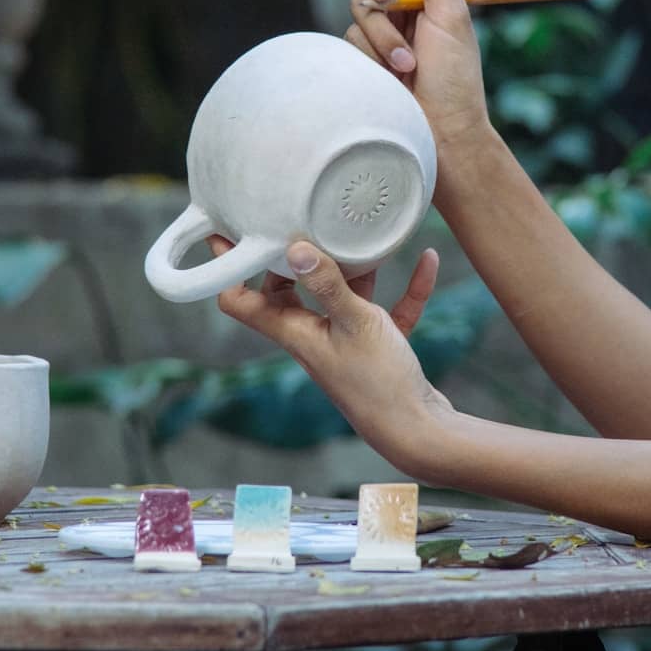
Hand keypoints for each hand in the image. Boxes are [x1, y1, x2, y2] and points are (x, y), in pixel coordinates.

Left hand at [209, 236, 452, 476]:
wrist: (421, 433)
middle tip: (295, 217)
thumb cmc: (381, 384)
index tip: (223, 226)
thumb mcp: (355, 323)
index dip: (227, 265)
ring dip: (352, 266)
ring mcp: (344, 341)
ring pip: (338, 294)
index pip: (240, 300)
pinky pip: (386, 308)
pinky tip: (427, 260)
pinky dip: (405, 286)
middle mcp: (312, 336)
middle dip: (290, 256)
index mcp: (293, 333)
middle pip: (285, 290)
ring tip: (360, 230)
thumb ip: (328, 286)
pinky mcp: (377, 346)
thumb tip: (294, 247)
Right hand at [345, 0, 490, 154]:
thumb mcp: (450, 13)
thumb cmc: (455, 79)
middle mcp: (403, 0)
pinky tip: (393, 80)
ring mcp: (380, 28)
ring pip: (359, 3)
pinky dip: (373, 57)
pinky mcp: (361, 55)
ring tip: (408, 66)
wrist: (440, 135)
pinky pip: (350, 38)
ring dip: (384, 35)